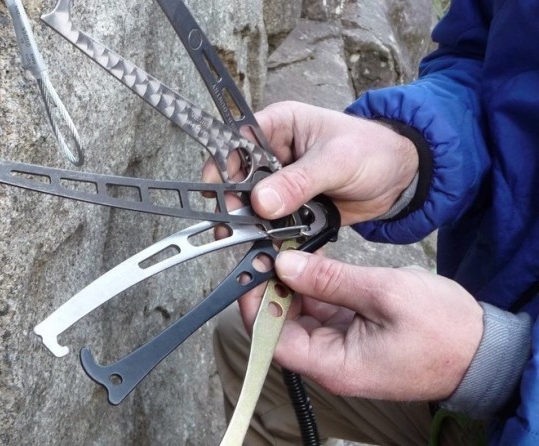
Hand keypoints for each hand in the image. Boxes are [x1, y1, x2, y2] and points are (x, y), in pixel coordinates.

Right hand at [202, 101, 419, 225]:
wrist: (400, 178)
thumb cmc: (374, 151)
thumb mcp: (337, 161)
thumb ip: (299, 181)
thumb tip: (263, 201)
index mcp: (277, 126)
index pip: (235, 144)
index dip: (224, 169)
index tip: (223, 195)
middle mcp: (272, 154)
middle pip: (237, 180)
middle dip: (236, 205)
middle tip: (237, 228)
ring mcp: (280, 183)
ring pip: (251, 206)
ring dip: (252, 225)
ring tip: (253, 243)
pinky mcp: (289, 207)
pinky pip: (270, 224)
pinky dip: (270, 237)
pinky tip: (271, 248)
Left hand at [271, 250, 482, 400]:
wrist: (485, 349)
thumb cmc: (444, 330)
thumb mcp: (385, 294)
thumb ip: (330, 280)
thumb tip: (286, 265)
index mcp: (334, 364)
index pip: (272, 339)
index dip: (257, 304)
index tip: (255, 269)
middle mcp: (332, 362)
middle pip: (282, 327)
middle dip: (274, 289)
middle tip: (270, 251)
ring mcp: (343, 349)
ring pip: (301, 317)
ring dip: (294, 286)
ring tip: (289, 251)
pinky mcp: (354, 336)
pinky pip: (323, 312)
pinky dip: (316, 288)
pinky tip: (313, 263)